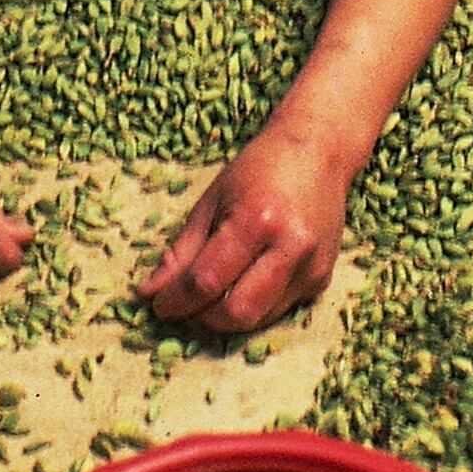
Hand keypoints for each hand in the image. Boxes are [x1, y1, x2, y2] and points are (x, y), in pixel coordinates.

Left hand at [143, 121, 355, 334]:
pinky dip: (254, 304)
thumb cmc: (258, 169)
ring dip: (227, 315)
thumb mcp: (211, 202)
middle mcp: (291, 248)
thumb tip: (149, 294)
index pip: (207, 281)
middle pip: (237, 313)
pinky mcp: (323, 279)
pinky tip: (246, 279)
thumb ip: (180, 253)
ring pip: (259, 320)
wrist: (319, 151)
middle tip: (186, 304)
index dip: (176, 300)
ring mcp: (312, 267)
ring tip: (213, 291)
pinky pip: (278, 309)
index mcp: (257, 220)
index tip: (159, 305)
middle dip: (203, 317)